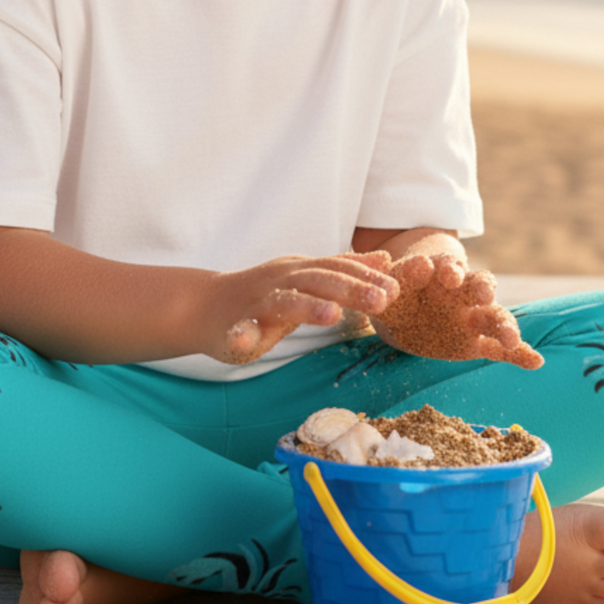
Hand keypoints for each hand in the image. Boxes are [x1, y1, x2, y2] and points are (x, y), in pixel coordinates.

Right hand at [209, 251, 397, 365]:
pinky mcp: (234, 326)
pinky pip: (237, 331)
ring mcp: (257, 302)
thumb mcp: (306, 277)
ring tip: (332, 314)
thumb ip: (343, 270)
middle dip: (352, 289)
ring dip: (308, 306)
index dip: (368, 277)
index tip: (398, 289)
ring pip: (285, 301)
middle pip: (321, 281)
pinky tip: (243, 344)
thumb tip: (384, 259)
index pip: (340, 269)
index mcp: (302, 270)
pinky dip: (240, 335)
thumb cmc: (264, 294)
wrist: (205, 305)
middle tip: (382, 301)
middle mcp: (283, 279)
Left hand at [369, 252, 543, 369]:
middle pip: (480, 284)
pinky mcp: (474, 342)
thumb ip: (397, 278)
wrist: (400, 314)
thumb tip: (397, 263)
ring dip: (505, 326)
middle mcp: (461, 292)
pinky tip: (536, 361)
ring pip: (494, 317)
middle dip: (484, 287)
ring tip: (511, 339)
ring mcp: (471, 317)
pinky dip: (518, 353)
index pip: (448, 265)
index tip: (449, 274)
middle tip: (484, 293)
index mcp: (438, 273)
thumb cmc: (396, 294)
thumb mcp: (389, 286)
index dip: (450, 268)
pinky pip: (498, 348)